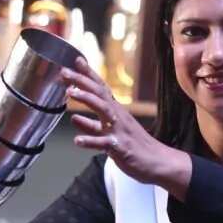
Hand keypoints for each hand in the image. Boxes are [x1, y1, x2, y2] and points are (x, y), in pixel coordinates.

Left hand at [62, 58, 190, 198]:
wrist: (157, 162)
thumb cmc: (134, 146)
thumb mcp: (111, 133)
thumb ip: (92, 126)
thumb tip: (74, 118)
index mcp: (116, 111)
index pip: (101, 88)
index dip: (88, 74)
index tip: (76, 60)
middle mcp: (118, 116)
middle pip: (99, 94)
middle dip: (82, 81)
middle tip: (65, 71)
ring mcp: (119, 131)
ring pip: (103, 111)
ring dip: (87, 100)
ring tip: (70, 93)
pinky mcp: (121, 147)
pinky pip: (104, 143)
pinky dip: (91, 140)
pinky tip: (77, 140)